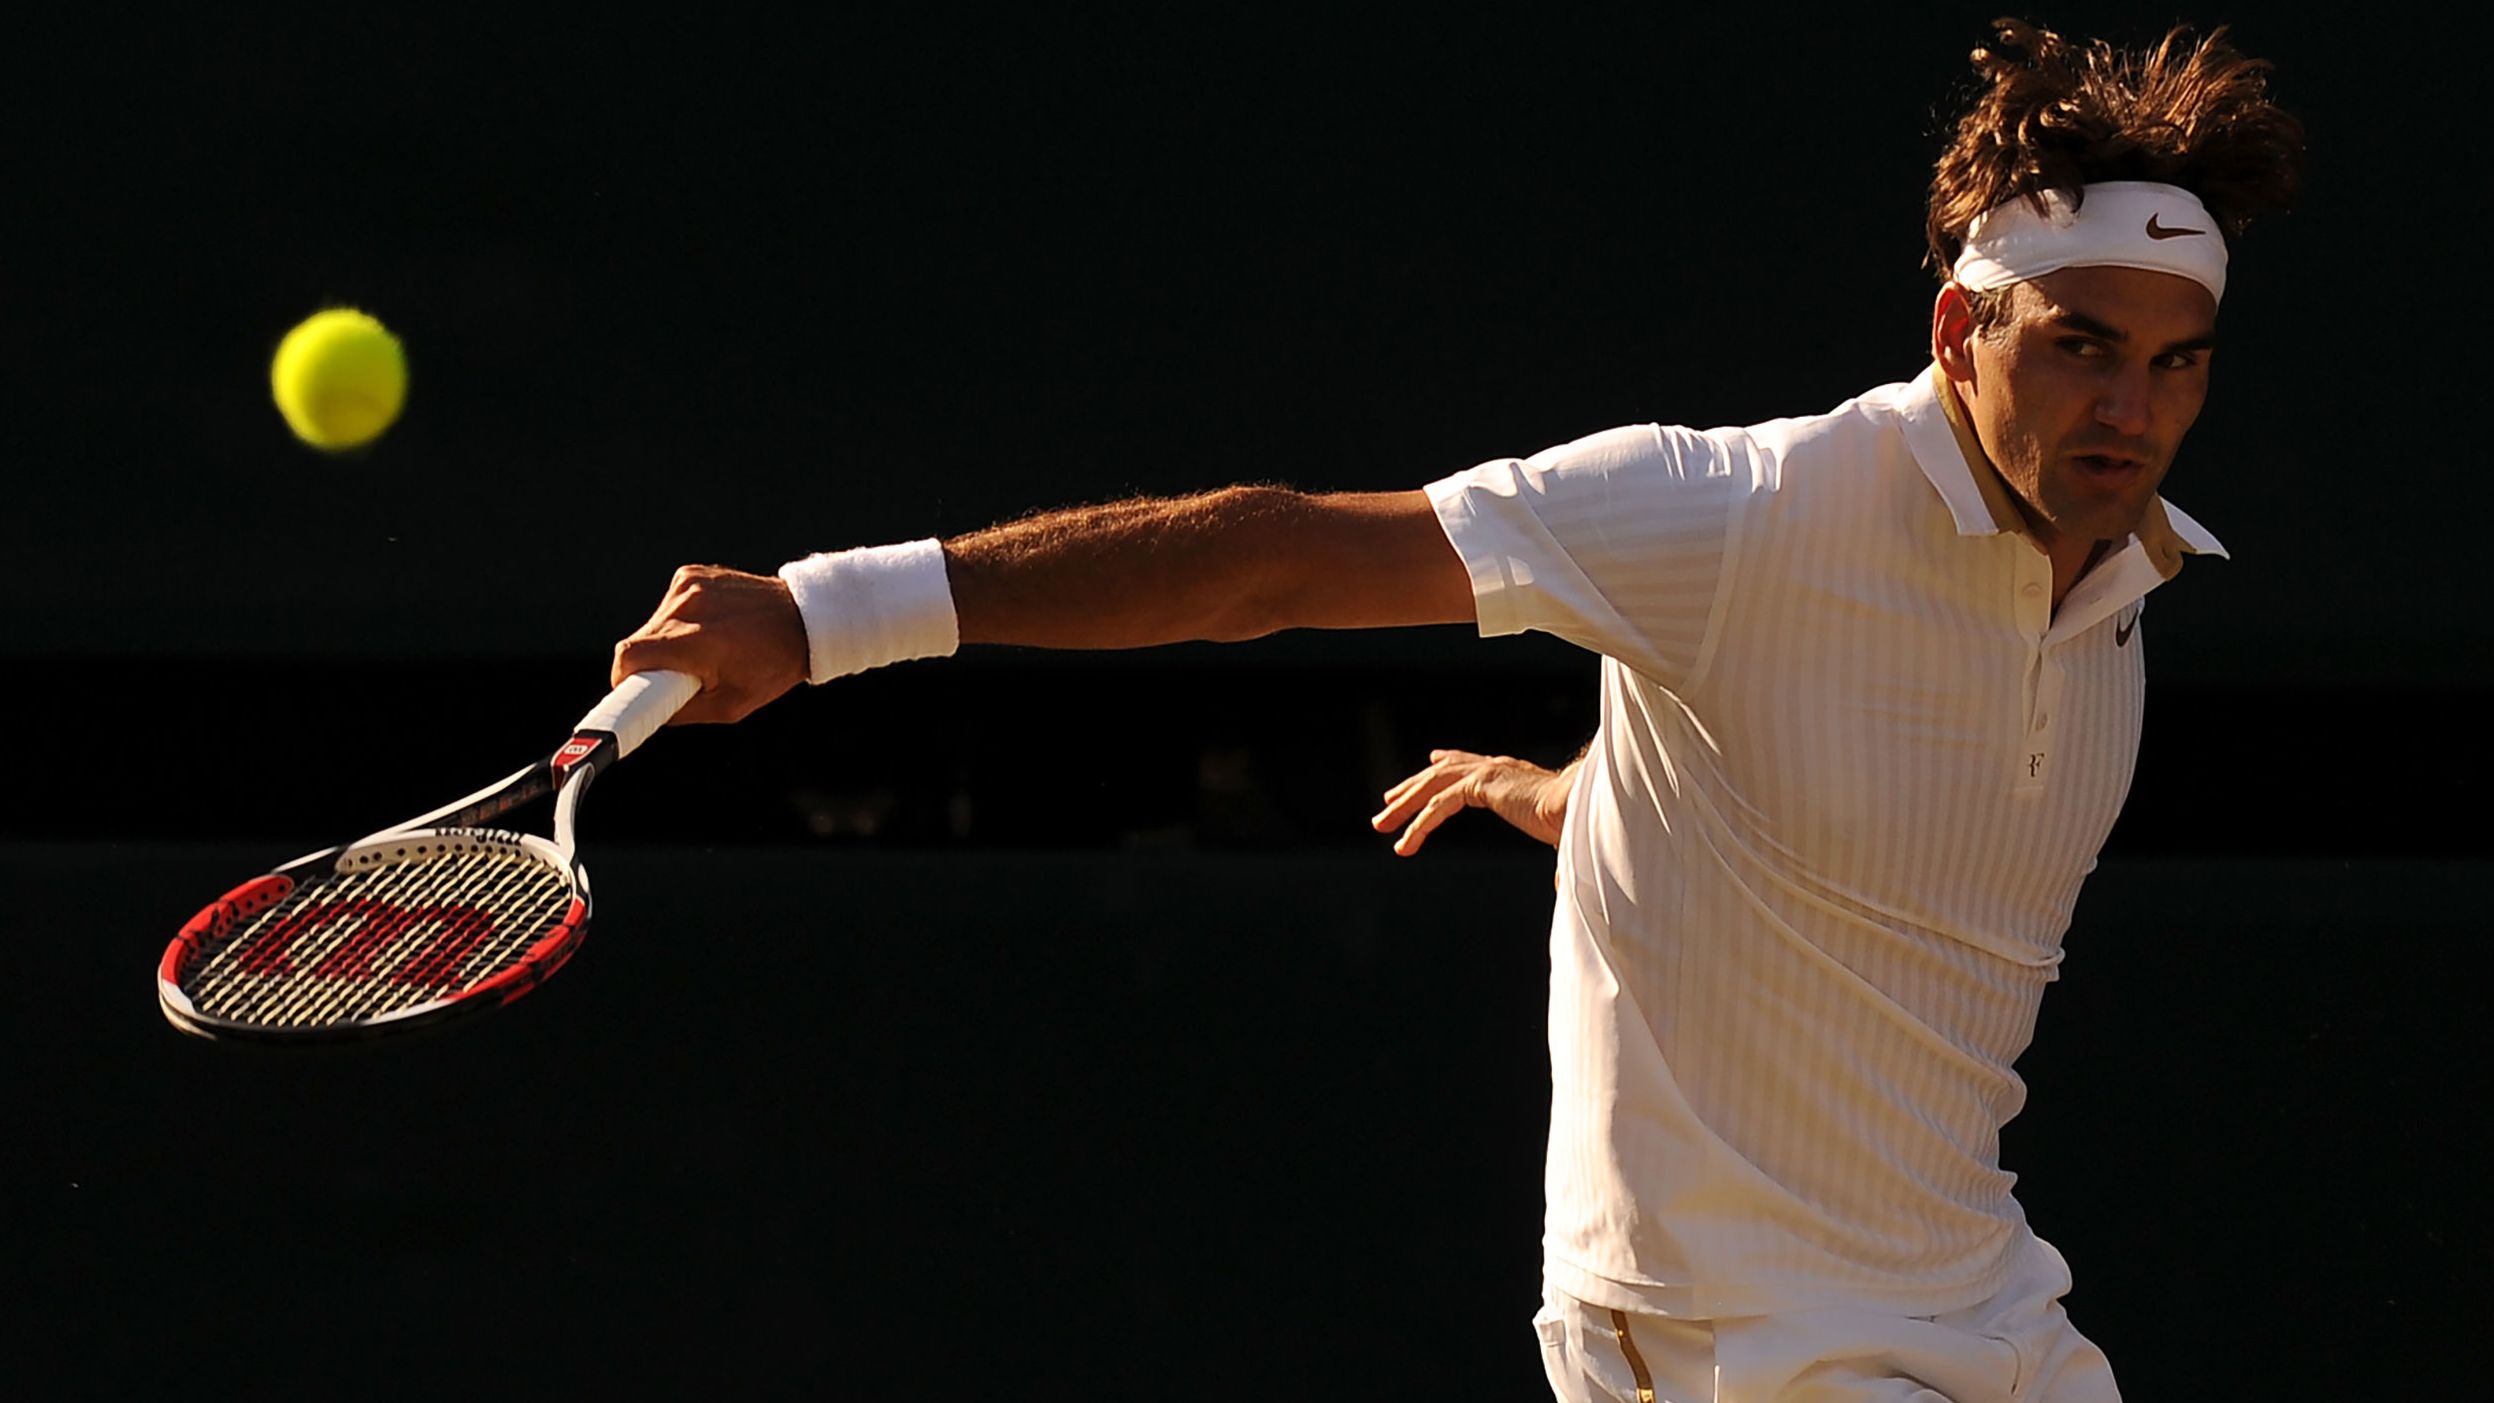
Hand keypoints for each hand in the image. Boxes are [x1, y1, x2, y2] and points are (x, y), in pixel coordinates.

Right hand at [610, 565, 809, 724]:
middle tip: (678, 679)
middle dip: (649, 667)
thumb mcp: (731, 706)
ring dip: (664, 643)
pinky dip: (677, 621)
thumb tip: (649, 713)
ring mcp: (687, 585)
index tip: (630, 695)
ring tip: (702, 650)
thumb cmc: (772, 666)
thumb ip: (683, 711)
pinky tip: (708, 627)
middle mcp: (685, 606)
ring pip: (650, 625)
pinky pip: (666, 606)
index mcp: (694, 641)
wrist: (803, 619)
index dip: (623, 682)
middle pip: (636, 643)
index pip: (629, 658)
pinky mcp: (690, 574)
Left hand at [1370, 749, 1572, 856]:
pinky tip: (1404, 845)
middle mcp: (1496, 768)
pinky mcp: (1481, 784)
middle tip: (1387, 803)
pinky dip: (1419, 825)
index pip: (1470, 764)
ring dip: (1404, 806)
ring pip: (1432, 787)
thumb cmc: (1581, 823)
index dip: (1449, 763)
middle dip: (1412, 787)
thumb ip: (1555, 863)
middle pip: (1442, 773)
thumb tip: (1563, 892)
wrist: (1586, 805)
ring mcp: (1487, 772)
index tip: (1432, 762)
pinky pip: (1438, 805)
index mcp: (1511, 775)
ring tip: (1381, 825)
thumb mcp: (1558, 840)